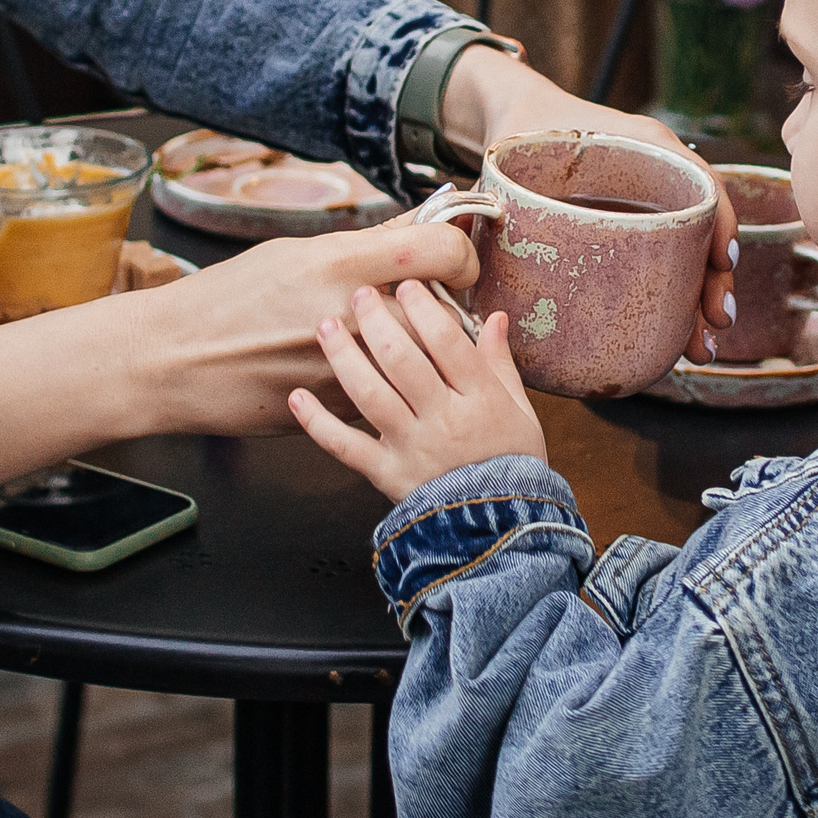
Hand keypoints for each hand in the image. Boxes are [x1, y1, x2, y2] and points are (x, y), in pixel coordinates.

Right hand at [0, 220, 480, 474]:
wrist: (170, 363)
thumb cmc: (227, 300)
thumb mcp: (294, 254)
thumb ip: (366, 242)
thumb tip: (426, 219)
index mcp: (338, 265)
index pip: (439, 250)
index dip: (459, 254)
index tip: (453, 263)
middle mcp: (348, 317)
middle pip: (439, 310)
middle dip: (442, 308)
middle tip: (425, 305)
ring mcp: (345, 370)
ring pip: (417, 358)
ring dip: (417, 349)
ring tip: (390, 339)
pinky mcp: (336, 411)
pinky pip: (384, 391)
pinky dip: (382, 382)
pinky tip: (356, 372)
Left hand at [290, 279, 547, 502]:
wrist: (499, 531)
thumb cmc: (512, 465)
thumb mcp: (520, 411)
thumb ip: (501, 363)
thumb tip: (495, 317)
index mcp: (479, 399)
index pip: (447, 341)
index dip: (423, 307)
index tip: (406, 285)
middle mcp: (443, 420)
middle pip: (403, 360)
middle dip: (377, 320)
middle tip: (359, 294)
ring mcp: (411, 448)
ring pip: (370, 394)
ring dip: (344, 357)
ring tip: (326, 326)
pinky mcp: (386, 475)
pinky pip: (345, 447)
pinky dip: (317, 423)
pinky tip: (296, 396)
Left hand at [443, 44, 739, 360]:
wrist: (518, 117)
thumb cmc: (519, 133)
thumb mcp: (512, 154)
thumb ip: (486, 193)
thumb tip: (460, 239)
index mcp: (642, 144)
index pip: (699, 180)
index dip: (718, 223)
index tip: (719, 263)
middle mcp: (656, 173)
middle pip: (703, 228)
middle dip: (714, 281)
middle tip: (712, 324)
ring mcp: (650, 203)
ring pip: (691, 252)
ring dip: (702, 299)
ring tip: (699, 346)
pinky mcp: (637, 228)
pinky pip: (670, 260)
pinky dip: (678, 295)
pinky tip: (677, 335)